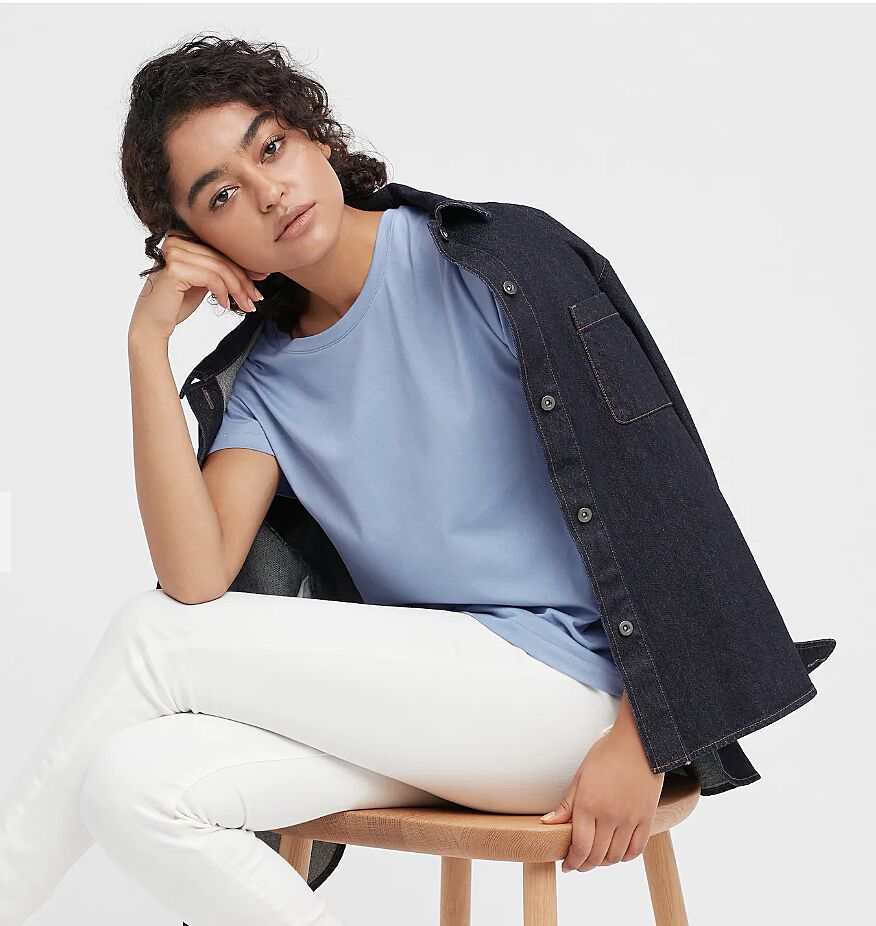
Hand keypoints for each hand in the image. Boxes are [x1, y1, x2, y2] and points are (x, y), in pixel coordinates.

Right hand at [130, 230, 268, 341]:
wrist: (152, 325)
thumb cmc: (176, 303)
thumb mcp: (202, 281)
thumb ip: (219, 270)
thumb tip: (252, 269)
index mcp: (181, 237)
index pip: (219, 249)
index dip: (243, 264)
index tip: (261, 278)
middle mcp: (175, 240)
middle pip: (221, 258)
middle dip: (244, 280)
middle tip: (257, 298)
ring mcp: (174, 252)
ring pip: (220, 269)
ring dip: (238, 289)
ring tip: (246, 306)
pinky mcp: (176, 268)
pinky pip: (212, 278)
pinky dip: (223, 293)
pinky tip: (225, 305)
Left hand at [540, 699, 663, 871]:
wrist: (639, 743)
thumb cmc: (606, 754)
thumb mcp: (581, 776)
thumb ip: (566, 805)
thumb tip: (547, 824)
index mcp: (588, 804)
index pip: (579, 847)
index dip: (572, 861)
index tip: (567, 865)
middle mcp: (609, 816)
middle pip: (596, 856)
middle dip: (585, 864)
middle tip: (579, 863)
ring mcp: (630, 819)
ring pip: (615, 856)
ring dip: (603, 862)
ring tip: (596, 858)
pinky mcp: (647, 819)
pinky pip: (636, 849)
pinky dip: (624, 857)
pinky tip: (617, 853)